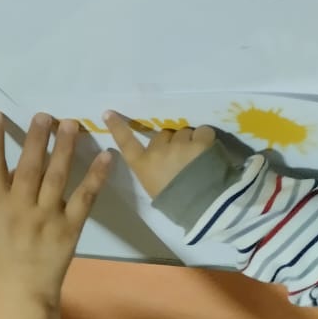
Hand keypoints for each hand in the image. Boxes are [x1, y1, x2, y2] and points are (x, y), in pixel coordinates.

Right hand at [0, 111, 111, 308]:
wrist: (19, 295)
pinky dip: (96, 175)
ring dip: (64, 147)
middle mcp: (20, 207)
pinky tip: (105, 156)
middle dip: (37, 137)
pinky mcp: (70, 227)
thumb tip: (9, 174)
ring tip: (71, 123)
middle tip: (45, 115)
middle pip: (29, 164)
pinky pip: (85, 197)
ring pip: (57, 175)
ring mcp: (47, 216)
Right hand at [103, 110, 217, 199]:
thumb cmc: (174, 202)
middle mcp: (157, 151)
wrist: (201, 205)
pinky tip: (209, 152)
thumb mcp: (153, 186)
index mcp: (143, 164)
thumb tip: (159, 158)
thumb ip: (152, 168)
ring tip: (198, 159)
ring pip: (184, 132)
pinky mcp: (200, 142)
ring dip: (190, 141)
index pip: (126, 142)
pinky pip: (203, 131)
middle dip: (171, 142)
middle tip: (180, 159)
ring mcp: (178, 145)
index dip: (117, 127)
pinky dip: (206, 139)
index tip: (108, 113)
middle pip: (163, 135)